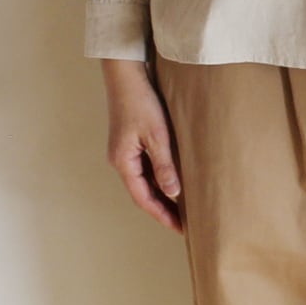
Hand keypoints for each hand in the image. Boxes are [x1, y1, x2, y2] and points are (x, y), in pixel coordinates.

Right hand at [101, 58, 182, 233]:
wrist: (127, 75)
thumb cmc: (141, 102)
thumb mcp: (157, 135)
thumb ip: (164, 165)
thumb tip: (173, 194)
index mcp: (123, 162)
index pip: (143, 198)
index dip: (162, 214)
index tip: (180, 228)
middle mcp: (121, 159)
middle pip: (143, 191)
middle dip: (162, 207)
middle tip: (185, 222)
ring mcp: (124, 150)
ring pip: (144, 179)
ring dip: (161, 192)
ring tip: (183, 205)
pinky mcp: (131, 140)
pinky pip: (145, 166)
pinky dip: (159, 176)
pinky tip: (173, 177)